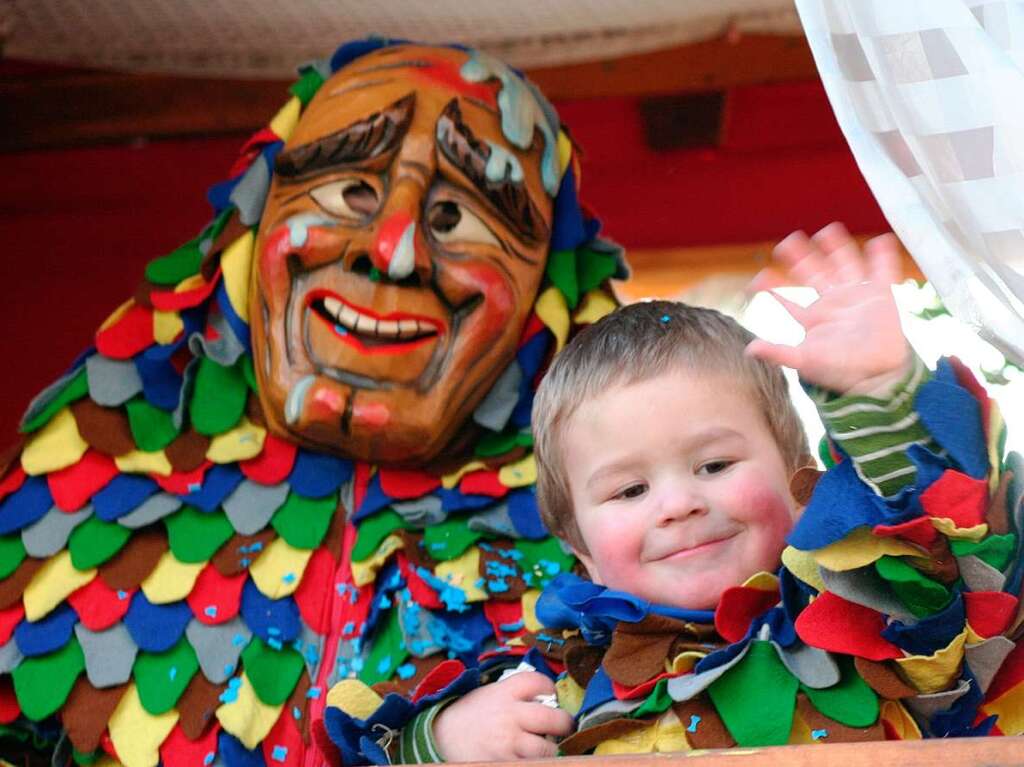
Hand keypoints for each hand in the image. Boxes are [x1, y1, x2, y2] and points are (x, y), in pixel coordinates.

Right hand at [432, 672, 574, 761]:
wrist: (441, 736)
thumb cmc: (472, 714)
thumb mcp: (492, 693)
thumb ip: (518, 695)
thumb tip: (550, 701)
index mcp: (505, 692)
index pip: (540, 683)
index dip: (550, 689)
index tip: (550, 697)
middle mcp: (509, 716)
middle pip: (554, 718)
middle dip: (564, 723)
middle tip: (562, 726)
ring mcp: (507, 743)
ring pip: (547, 749)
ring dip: (551, 749)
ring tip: (545, 747)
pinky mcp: (503, 764)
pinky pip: (531, 764)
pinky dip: (535, 762)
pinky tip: (529, 757)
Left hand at [746, 223, 911, 395]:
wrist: (876, 379)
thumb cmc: (840, 372)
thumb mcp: (805, 361)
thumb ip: (779, 353)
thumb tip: (749, 350)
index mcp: (814, 317)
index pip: (787, 298)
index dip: (772, 287)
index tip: (756, 277)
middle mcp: (833, 303)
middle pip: (814, 272)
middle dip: (800, 257)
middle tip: (787, 241)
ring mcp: (857, 297)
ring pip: (844, 265)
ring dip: (836, 248)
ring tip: (827, 231)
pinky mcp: (881, 297)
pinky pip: (883, 272)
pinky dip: (882, 257)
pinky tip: (880, 241)